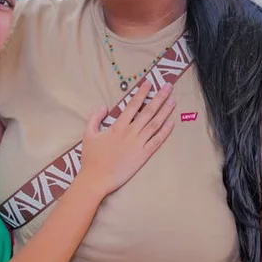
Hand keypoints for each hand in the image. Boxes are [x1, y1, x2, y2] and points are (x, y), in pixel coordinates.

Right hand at [80, 80, 174, 196]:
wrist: (96, 178)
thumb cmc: (91, 158)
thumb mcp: (88, 134)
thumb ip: (95, 118)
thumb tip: (104, 106)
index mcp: (118, 126)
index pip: (133, 105)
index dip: (142, 93)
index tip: (149, 83)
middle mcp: (130, 132)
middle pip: (148, 111)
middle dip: (159, 97)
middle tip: (168, 86)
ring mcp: (138, 144)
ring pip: (155, 124)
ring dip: (165, 112)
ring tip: (173, 101)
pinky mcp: (143, 156)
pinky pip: (156, 142)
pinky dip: (165, 132)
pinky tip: (171, 124)